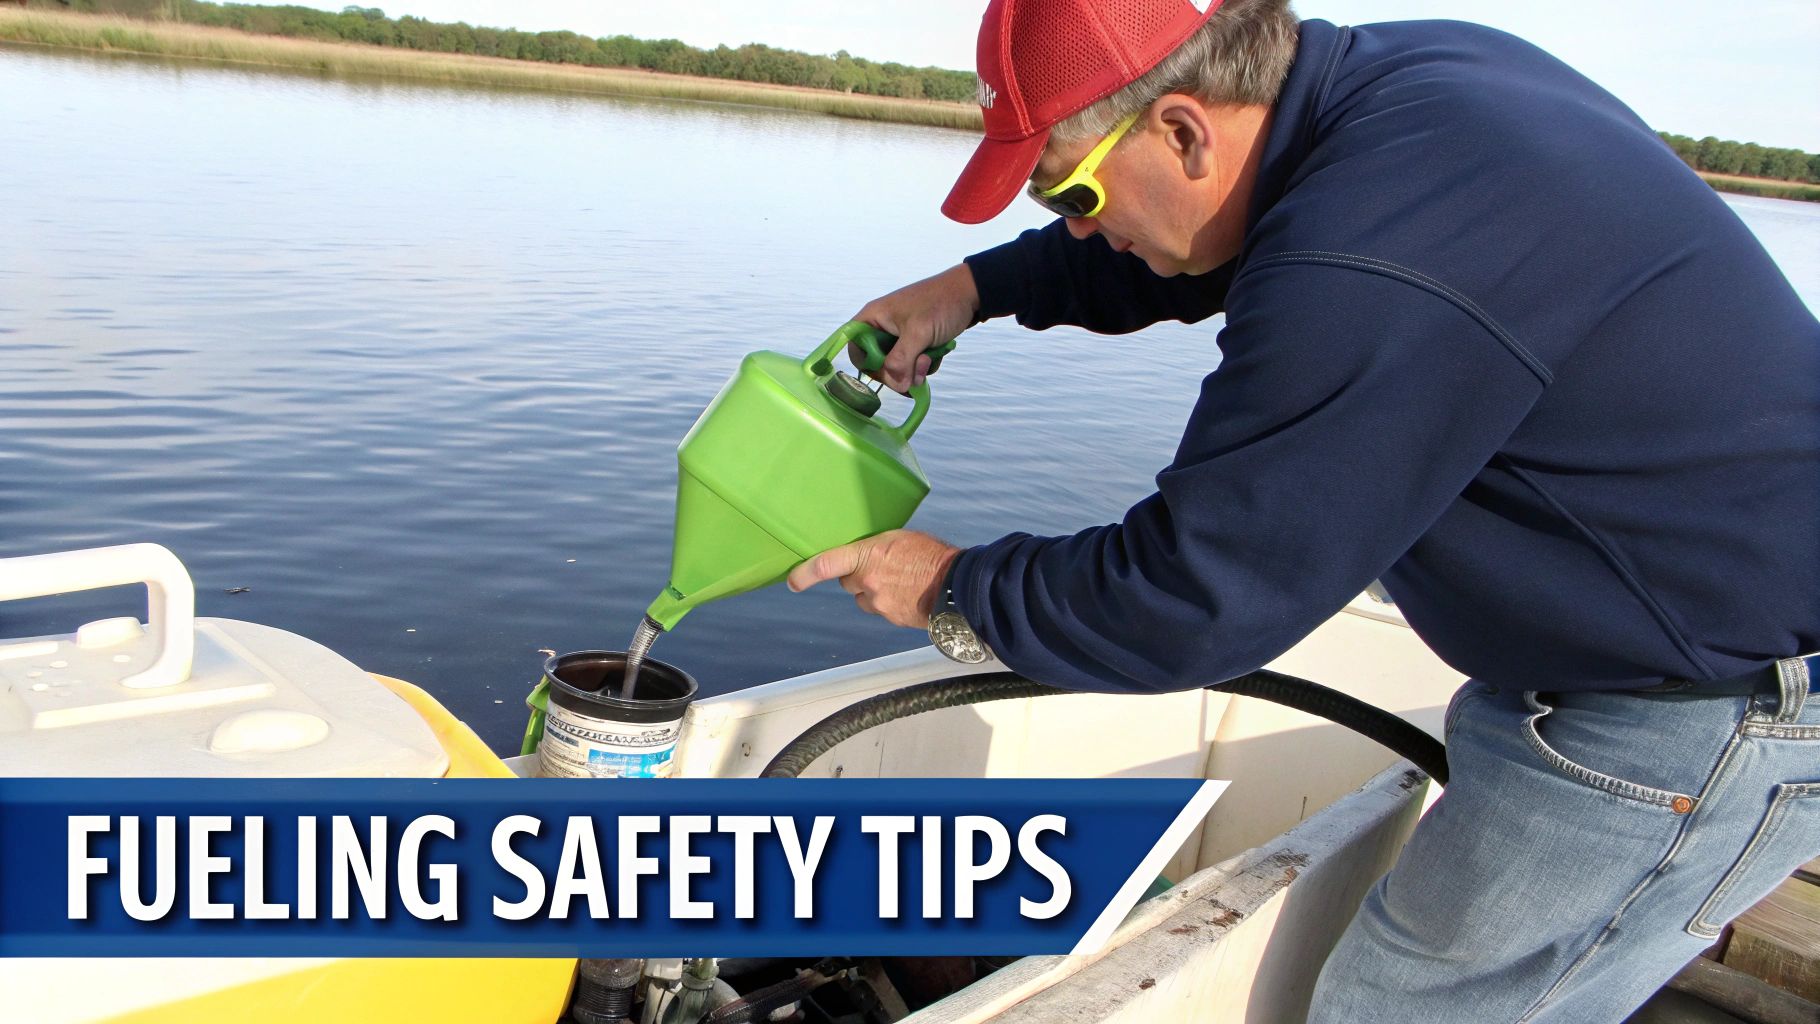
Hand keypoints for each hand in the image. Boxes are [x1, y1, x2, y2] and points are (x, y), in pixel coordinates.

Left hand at [786, 530, 960, 628]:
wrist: (957, 584)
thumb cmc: (932, 555)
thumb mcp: (899, 538)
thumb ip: (877, 548)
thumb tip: (867, 555)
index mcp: (867, 555)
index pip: (825, 565)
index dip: (804, 574)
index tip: (793, 581)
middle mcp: (868, 582)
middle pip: (847, 583)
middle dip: (857, 578)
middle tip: (879, 567)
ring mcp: (879, 603)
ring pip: (865, 599)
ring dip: (874, 592)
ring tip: (900, 581)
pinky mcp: (891, 618)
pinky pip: (882, 610)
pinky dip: (891, 603)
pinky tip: (909, 593)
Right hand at [851, 263, 980, 394]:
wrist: (970, 293)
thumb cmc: (941, 304)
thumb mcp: (918, 333)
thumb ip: (902, 360)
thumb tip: (897, 385)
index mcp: (873, 318)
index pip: (856, 349)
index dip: (869, 366)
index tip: (888, 374)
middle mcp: (882, 327)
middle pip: (877, 363)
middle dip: (898, 372)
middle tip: (918, 369)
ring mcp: (899, 335)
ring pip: (897, 366)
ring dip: (914, 370)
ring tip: (930, 358)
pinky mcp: (914, 341)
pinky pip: (912, 363)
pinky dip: (924, 365)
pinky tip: (936, 354)